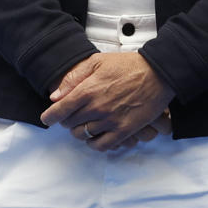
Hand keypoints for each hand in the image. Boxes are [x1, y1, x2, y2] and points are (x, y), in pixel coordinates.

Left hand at [39, 52, 175, 151]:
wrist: (159, 73)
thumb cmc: (130, 65)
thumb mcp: (99, 62)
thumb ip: (74, 77)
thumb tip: (56, 96)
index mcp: (88, 90)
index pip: (59, 111)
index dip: (50, 117)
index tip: (48, 119)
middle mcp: (97, 107)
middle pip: (70, 124)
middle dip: (67, 121)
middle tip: (73, 116)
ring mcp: (111, 120)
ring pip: (83, 136)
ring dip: (80, 132)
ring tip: (85, 125)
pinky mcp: (125, 130)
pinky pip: (101, 146)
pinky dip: (94, 144)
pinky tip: (96, 136)